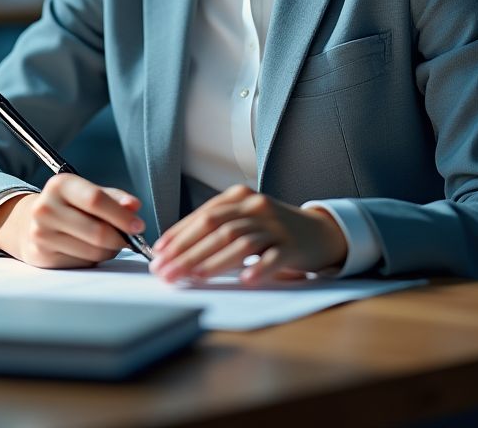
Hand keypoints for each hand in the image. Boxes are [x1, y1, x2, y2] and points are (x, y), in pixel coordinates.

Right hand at [0, 173, 145, 268]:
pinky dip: (93, 258)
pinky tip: (88, 249)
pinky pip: (81, 262)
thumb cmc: (68, 206)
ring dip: (109, 250)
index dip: (121, 215)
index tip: (138, 225)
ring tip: (108, 242)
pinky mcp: (41, 255)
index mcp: (60, 185)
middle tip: (129, 238)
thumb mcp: (87, 192)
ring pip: (92, 251)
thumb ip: (113, 198)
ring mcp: (41, 233)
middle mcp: (46, 207)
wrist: (29, 222)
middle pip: (96, 231)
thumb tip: (133, 206)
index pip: (95, 200)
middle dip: (120, 238)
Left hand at [149, 184, 347, 284]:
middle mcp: (255, 207)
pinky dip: (259, 268)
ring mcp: (276, 226)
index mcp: (239, 197)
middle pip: (216, 228)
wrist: (319, 232)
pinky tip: (246, 280)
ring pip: (240, 242)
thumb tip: (175, 249)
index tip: (158, 253)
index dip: (178, 234)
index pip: (202, 215)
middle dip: (186, 251)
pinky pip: (274, 257)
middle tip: (166, 272)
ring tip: (193, 277)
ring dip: (213, 261)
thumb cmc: (272, 229)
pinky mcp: (294, 246)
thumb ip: (216, 227)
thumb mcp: (244, 219)